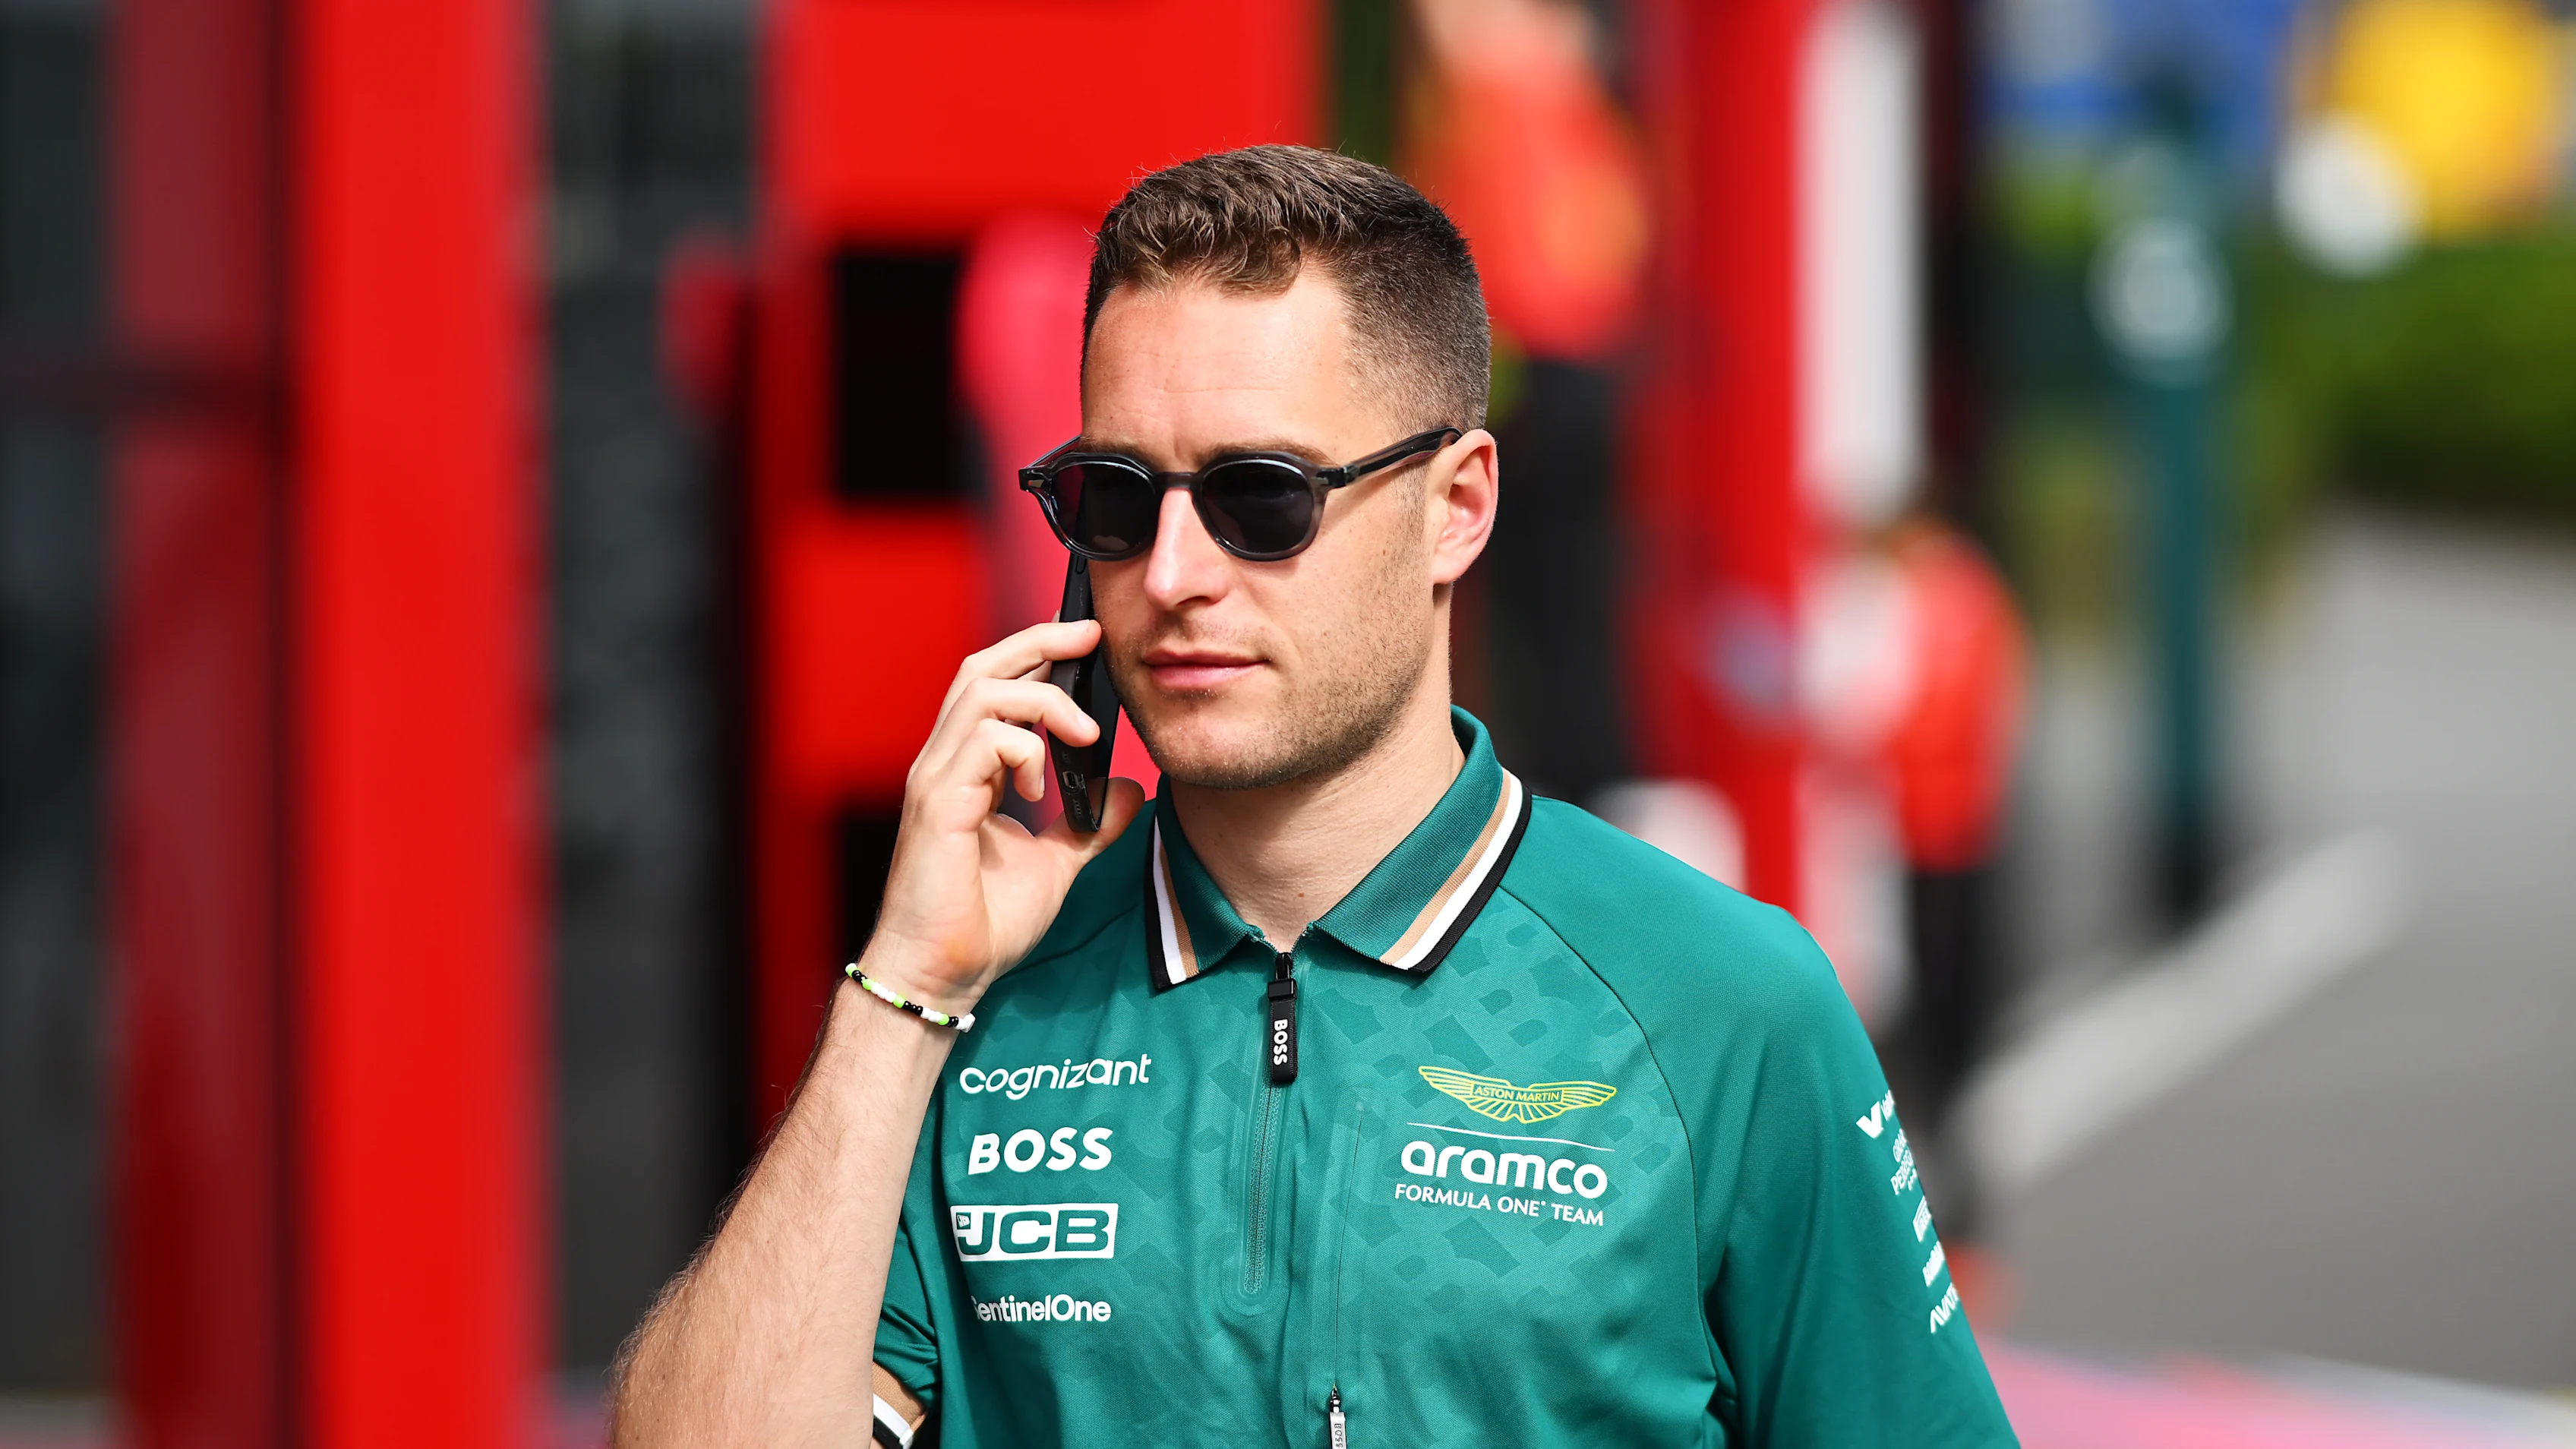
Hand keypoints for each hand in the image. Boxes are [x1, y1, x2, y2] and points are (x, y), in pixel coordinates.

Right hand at [859, 620, 1145, 1013]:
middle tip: (1090, 635)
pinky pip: (981, 740)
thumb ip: (1089, 823)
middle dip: (1039, 641)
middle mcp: (946, 762)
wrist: (947, 973)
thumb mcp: (1056, 862)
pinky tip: (1041, 785)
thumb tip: (1129, 790)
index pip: (996, 684)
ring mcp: (936, 778)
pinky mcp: (938, 803)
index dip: (1038, 653)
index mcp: (968, 768)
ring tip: (1081, 733)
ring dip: (1041, 699)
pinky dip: (1023, 748)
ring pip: (980, 691)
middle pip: (981, 667)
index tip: (1089, 642)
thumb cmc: (984, 922)